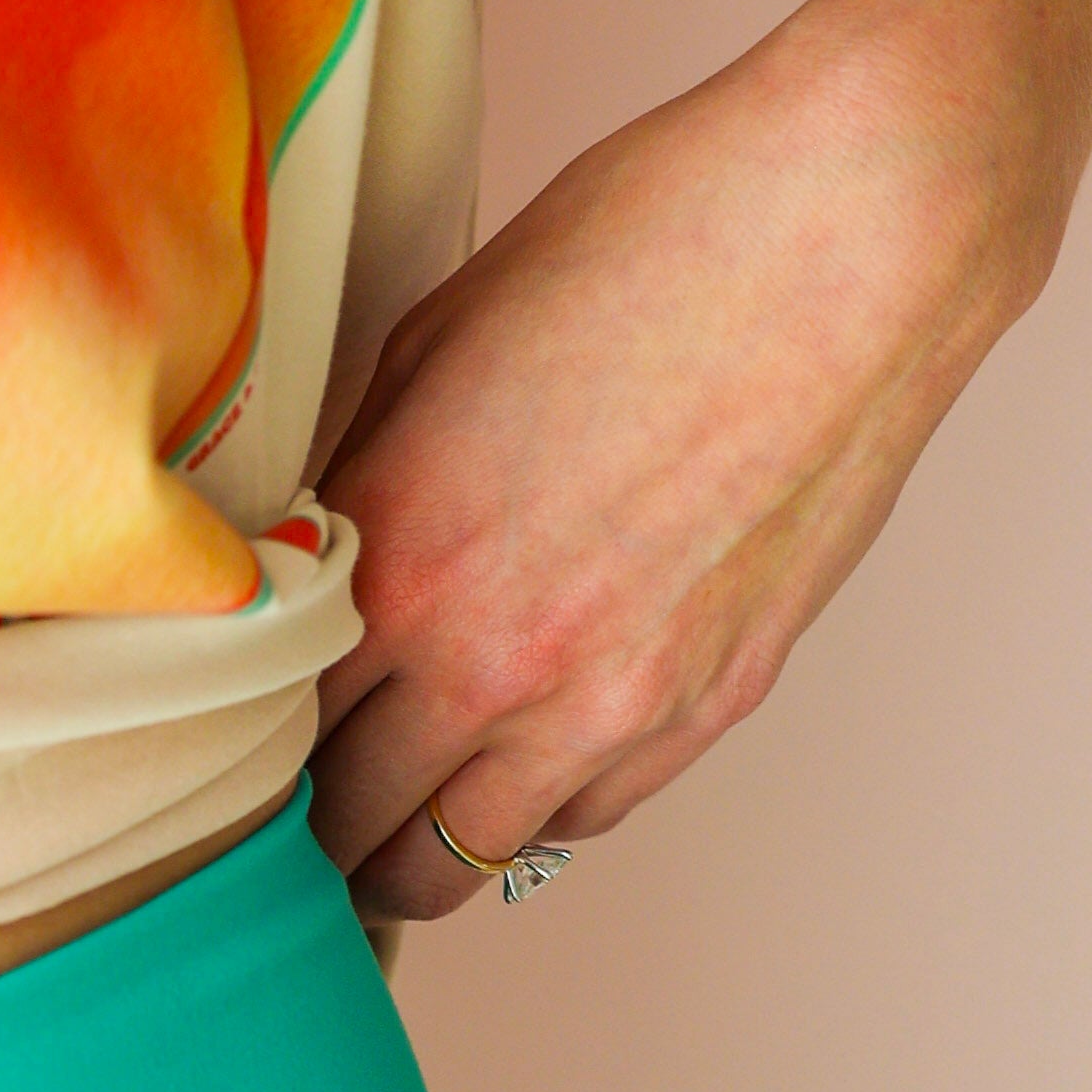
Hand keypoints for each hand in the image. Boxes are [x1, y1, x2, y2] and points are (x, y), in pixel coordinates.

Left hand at [306, 0, 1028, 920]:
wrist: (854, 235)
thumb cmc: (650, 244)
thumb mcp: (436, 341)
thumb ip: (361, 476)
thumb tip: (306, 552)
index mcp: (400, 562)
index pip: (273, 728)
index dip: (246, 748)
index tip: (237, 752)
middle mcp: (496, 661)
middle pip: (353, 824)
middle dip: (315, 824)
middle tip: (295, 811)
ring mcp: (614, 699)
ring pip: (462, 856)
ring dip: (411, 853)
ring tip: (384, 832)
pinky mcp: (714, 702)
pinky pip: (584, 818)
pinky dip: (532, 813)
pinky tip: (508, 775)